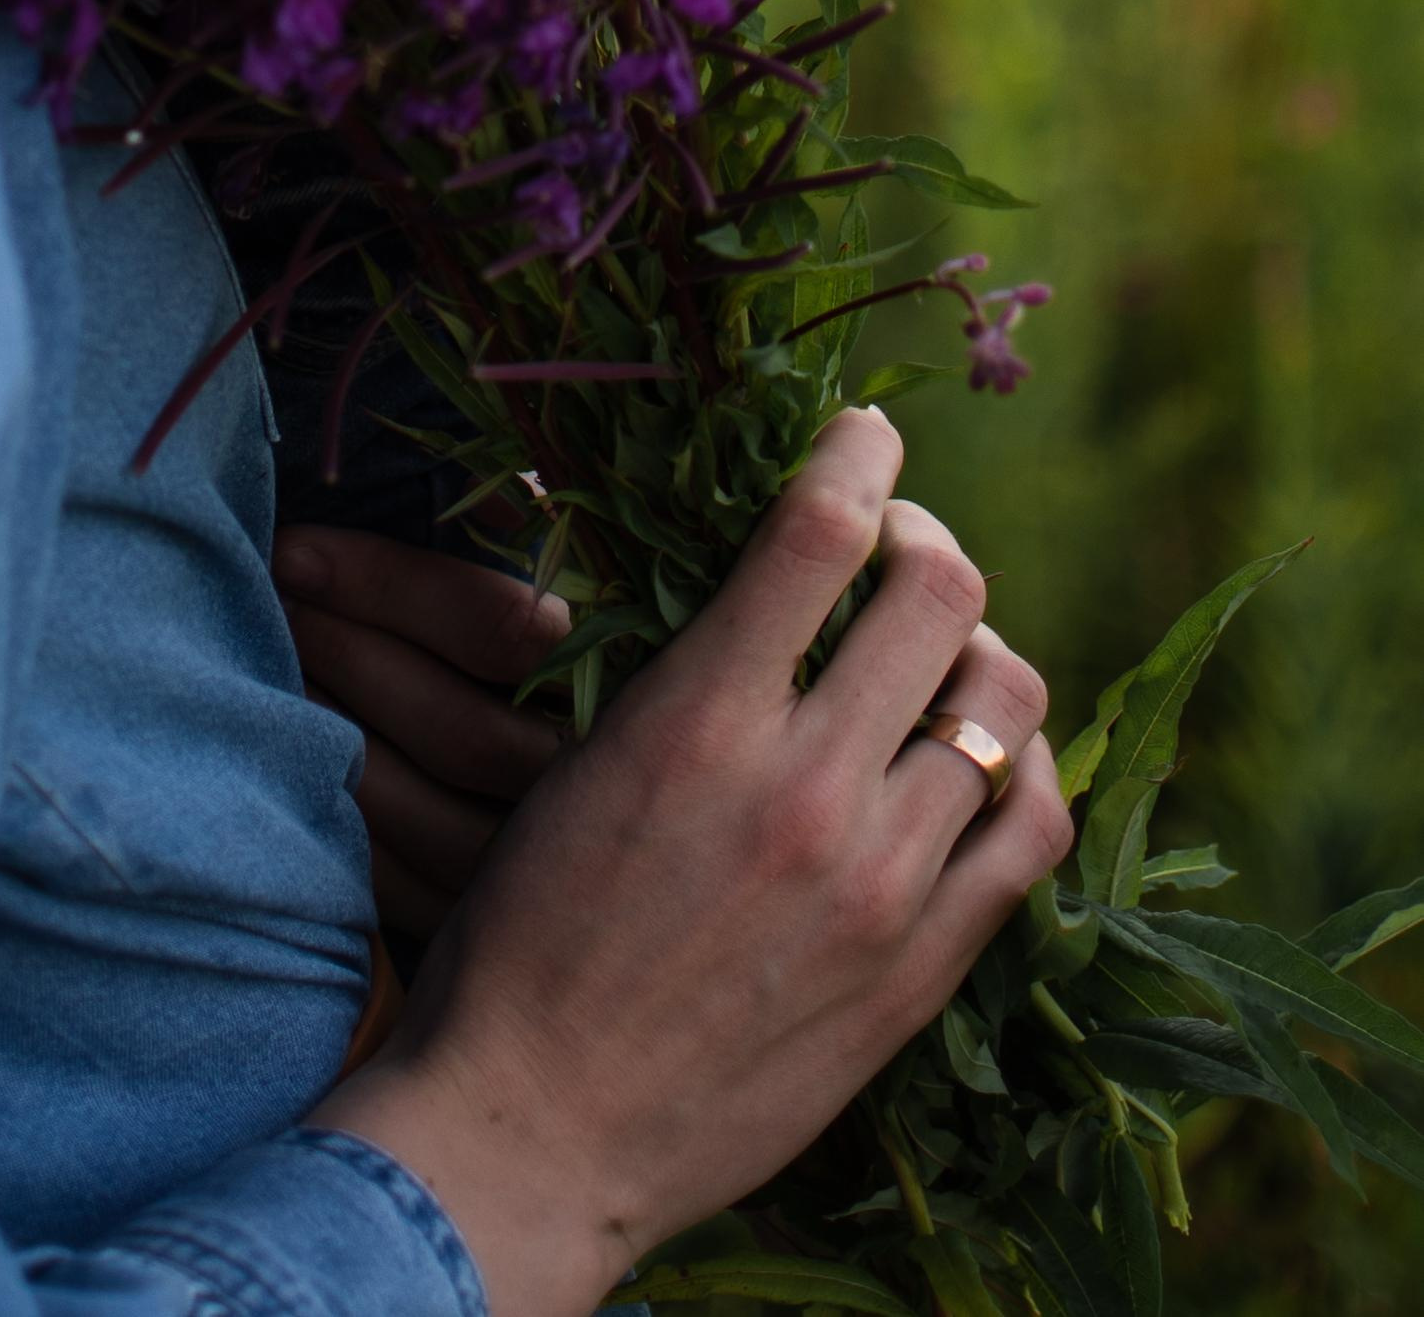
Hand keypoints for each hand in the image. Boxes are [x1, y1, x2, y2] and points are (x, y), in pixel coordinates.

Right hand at [321, 411, 1070, 1316]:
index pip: (822, 527)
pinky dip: (1026, 764)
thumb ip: (687, 668)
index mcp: (696, 720)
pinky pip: (1036, 827)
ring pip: (1006, 698)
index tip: (862, 431)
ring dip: (976, 646)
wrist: (536, 1128)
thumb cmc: (523, 935)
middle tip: (894, 544)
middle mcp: (804, 789)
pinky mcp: (921, 968)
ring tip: (937, 654)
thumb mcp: (581, 762)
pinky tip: (983, 756)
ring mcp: (878, 884)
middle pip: (940, 591)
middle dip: (925, 537)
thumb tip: (773, 571)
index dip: (858, 450)